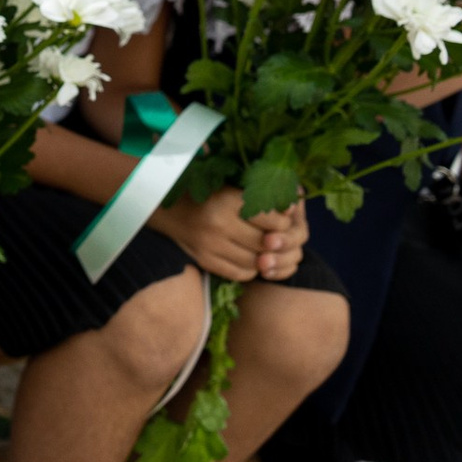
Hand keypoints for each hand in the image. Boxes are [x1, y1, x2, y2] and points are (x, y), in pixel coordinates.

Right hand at [149, 185, 303, 281]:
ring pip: (256, 262)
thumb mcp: (231, 188)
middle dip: (276, 242)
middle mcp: (219, 224)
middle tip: (274, 236)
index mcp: (227, 200)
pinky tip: (247, 256)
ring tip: (261, 246)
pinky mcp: (205, 261)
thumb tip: (295, 206)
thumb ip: (260, 196)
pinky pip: (241, 274)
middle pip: (266, 243)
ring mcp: (211, 246)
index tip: (281, 218)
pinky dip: (250, 268)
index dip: (283, 222)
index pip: (273, 220)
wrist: (166, 209)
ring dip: (264, 257)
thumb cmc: (205, 195)